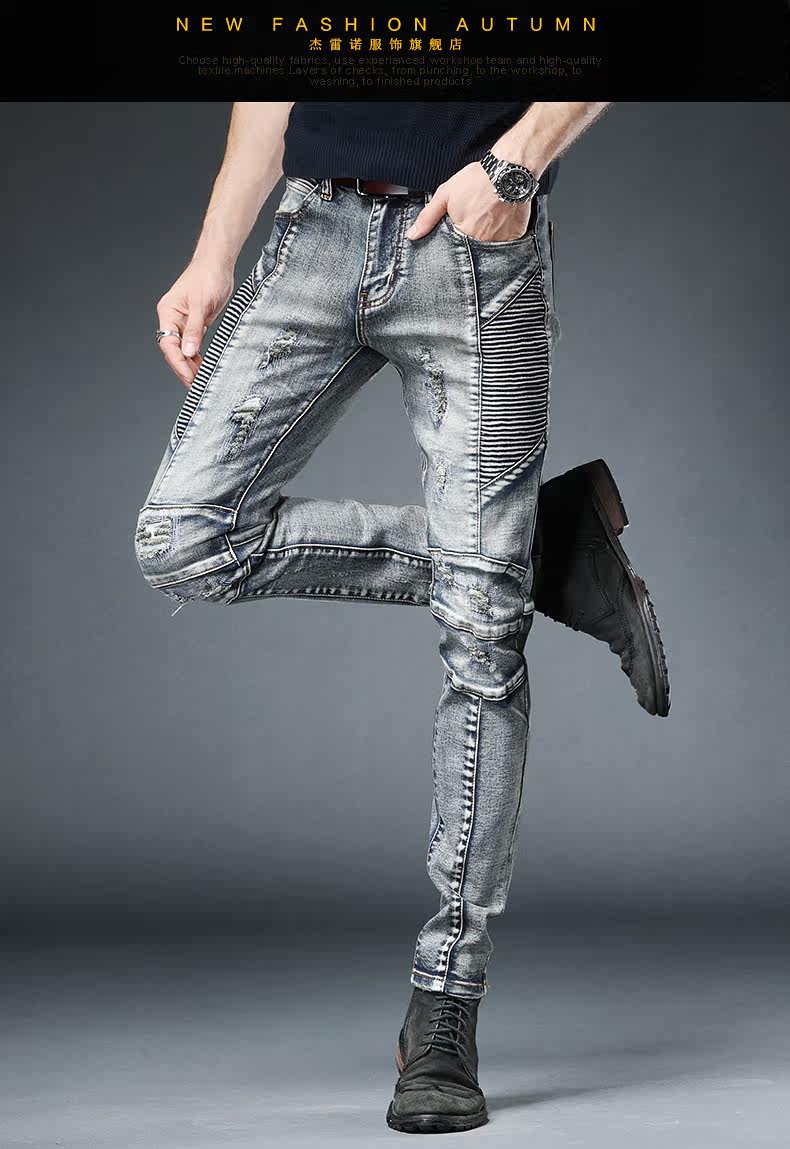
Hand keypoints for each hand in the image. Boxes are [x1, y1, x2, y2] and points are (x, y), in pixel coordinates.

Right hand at [156, 259, 233, 386]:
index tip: (188, 377)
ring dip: (190, 365)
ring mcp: (184, 321)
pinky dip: (197, 356)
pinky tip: (203, 367)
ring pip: (183, 349)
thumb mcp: (201, 304)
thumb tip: (187, 351)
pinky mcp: (196, 323)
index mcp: (168, 312)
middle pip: (173, 349)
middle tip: (195, 384)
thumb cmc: (207, 276)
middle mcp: (173, 318)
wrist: (218, 264)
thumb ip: (194, 328)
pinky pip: (193, 344)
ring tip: (200, 380)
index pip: (168, 343)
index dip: (177, 362)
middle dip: (183, 368)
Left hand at [405, 162, 530, 242]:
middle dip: (473, 237)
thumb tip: (412, 235)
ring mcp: (501, 241)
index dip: (457, 239)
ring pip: (491, 246)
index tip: (462, 225)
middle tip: (477, 217)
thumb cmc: (477, 179)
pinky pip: (508, 242)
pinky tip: (501, 218)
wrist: (509, 169)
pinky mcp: (515, 236)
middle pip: (474, 248)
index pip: (456, 249)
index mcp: (464, 235)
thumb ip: (427, 217)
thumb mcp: (445, 194)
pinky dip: (504, 233)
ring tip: (489, 216)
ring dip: (488, 236)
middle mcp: (483, 242)